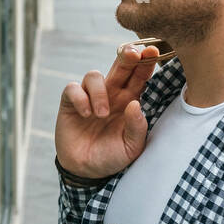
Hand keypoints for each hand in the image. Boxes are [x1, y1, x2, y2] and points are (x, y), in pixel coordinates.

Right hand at [55, 44, 159, 179]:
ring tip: (101, 114)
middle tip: (133, 54)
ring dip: (99, 92)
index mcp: (129, 101)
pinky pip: (73, 88)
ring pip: (93, 75)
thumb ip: (137, 128)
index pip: (139, 76)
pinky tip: (86, 115)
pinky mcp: (70, 103)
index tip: (153, 52)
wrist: (86, 170)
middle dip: (127, 56)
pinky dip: (80, 98)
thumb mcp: (131, 147)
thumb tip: (135, 104)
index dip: (146, 63)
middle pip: (119, 66)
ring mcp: (89, 97)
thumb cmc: (112, 156)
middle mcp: (110, 94)